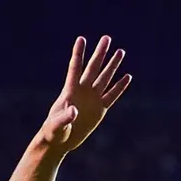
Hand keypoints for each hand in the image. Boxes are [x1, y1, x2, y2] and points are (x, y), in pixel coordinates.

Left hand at [39, 36, 131, 152]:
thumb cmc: (54, 132)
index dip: (78, 54)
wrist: (59, 142)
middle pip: (93, 68)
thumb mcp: (57, 125)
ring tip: (120, 51)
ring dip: (112, 65)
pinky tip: (127, 77)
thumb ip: (65, 118)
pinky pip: (112, 96)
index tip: (81, 39)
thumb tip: (74, 111)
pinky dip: (120, 87)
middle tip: (107, 37)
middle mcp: (83, 91)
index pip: (75, 68)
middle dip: (100, 53)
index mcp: (70, 91)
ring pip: (105, 78)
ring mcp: (92, 99)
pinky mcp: (100, 110)